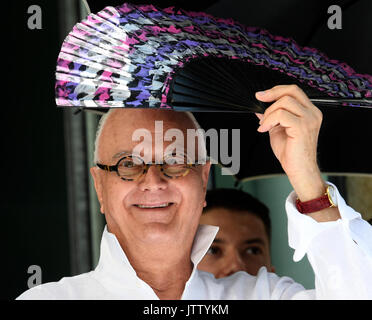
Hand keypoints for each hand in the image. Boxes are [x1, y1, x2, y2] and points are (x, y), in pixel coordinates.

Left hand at [255, 85, 324, 201]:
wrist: (299, 170)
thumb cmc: (291, 153)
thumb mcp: (278, 130)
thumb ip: (272, 118)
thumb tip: (259, 110)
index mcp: (309, 112)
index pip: (294, 91)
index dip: (276, 90)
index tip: (261, 95)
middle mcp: (312, 113)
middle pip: (291, 91)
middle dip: (271, 94)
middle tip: (259, 101)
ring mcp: (309, 119)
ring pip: (284, 102)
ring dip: (269, 113)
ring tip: (264, 125)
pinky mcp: (302, 127)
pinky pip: (281, 114)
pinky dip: (269, 120)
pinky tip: (265, 129)